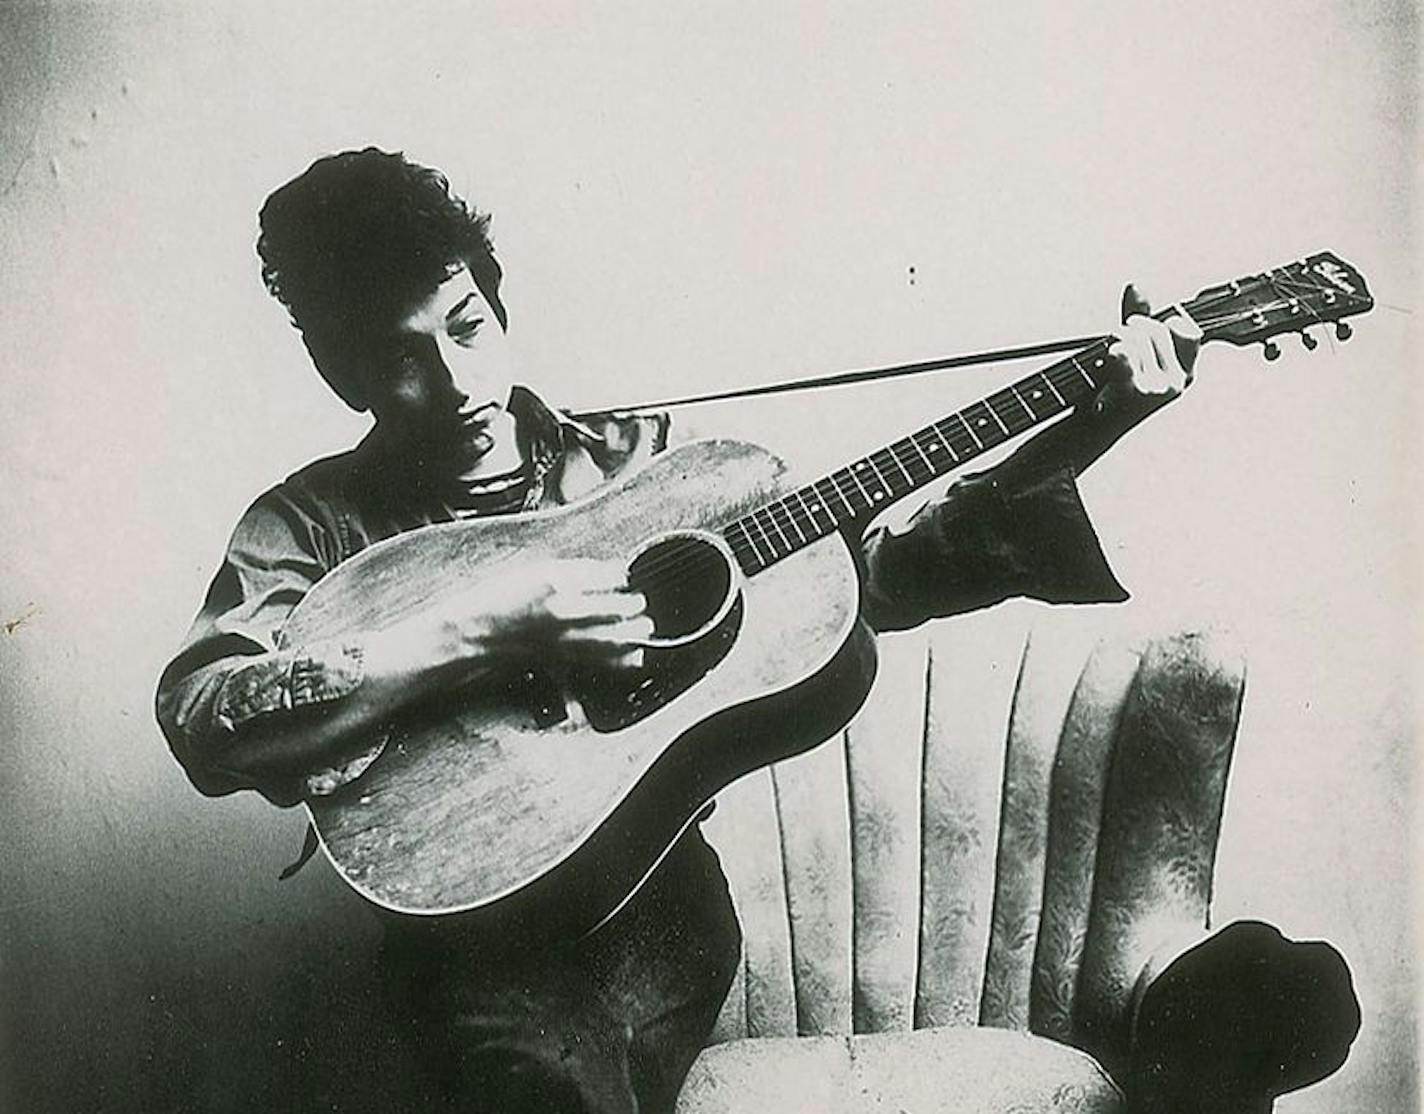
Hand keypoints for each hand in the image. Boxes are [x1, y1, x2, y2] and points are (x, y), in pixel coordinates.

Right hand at [380, 558, 653, 676]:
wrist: (471, 634)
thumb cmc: (496, 600)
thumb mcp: (533, 571)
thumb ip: (571, 571)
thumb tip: (606, 572)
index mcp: (556, 578)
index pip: (606, 574)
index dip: (620, 575)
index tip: (625, 576)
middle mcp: (564, 607)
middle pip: (617, 605)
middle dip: (634, 603)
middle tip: (640, 601)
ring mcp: (564, 635)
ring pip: (615, 635)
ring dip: (635, 630)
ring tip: (645, 627)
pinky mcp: (562, 656)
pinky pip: (600, 659)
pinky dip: (622, 658)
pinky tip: (634, 655)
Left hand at [1101, 283, 1202, 414]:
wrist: (1087, 430)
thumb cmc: (1109, 391)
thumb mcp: (1131, 353)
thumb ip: (1138, 317)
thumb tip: (1136, 286)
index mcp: (1183, 373)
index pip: (1186, 330)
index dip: (1161, 323)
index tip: (1142, 334)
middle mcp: (1176, 383)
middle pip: (1156, 328)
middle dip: (1131, 329)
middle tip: (1114, 348)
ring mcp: (1159, 389)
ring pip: (1136, 337)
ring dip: (1115, 340)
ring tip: (1107, 361)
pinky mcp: (1136, 394)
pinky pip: (1125, 352)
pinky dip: (1113, 351)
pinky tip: (1109, 360)